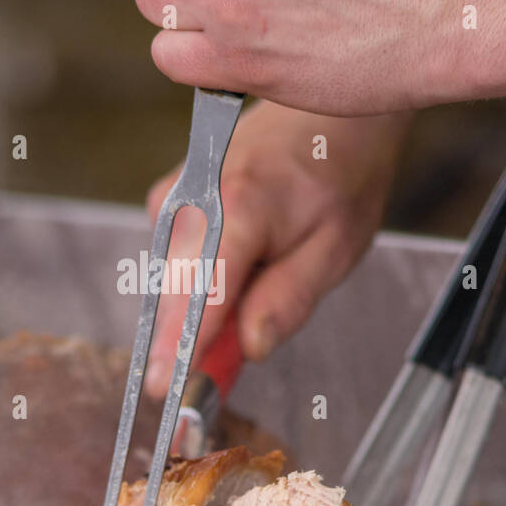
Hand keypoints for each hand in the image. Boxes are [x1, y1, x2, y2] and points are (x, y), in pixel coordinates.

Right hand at [143, 100, 405, 397]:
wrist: (323, 114)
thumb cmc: (339, 175)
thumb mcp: (335, 247)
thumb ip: (289, 299)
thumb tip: (251, 347)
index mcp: (238, 208)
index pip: (199, 295)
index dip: (182, 349)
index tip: (166, 392)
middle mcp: (191, 199)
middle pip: (173, 296)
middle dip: (188, 342)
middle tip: (212, 377)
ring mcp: (173, 198)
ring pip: (170, 285)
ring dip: (197, 313)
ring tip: (255, 289)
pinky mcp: (168, 202)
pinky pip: (174, 265)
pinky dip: (198, 285)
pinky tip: (238, 270)